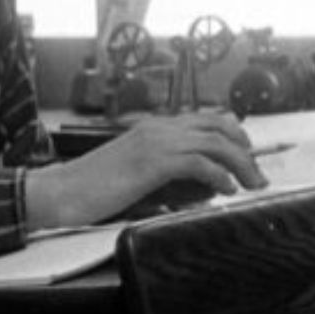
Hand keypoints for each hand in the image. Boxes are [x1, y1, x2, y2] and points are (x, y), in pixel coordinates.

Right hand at [23, 111, 266, 231]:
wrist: (58, 193)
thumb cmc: (93, 190)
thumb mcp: (139, 178)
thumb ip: (171, 178)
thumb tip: (206, 190)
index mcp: (156, 127)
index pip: (208, 120)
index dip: (235, 136)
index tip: (248, 158)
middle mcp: (160, 128)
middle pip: (221, 126)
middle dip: (245, 148)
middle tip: (257, 173)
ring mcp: (157, 142)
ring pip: (217, 143)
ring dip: (241, 164)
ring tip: (251, 184)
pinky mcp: (152, 162)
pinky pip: (200, 163)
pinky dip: (219, 176)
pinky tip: (226, 190)